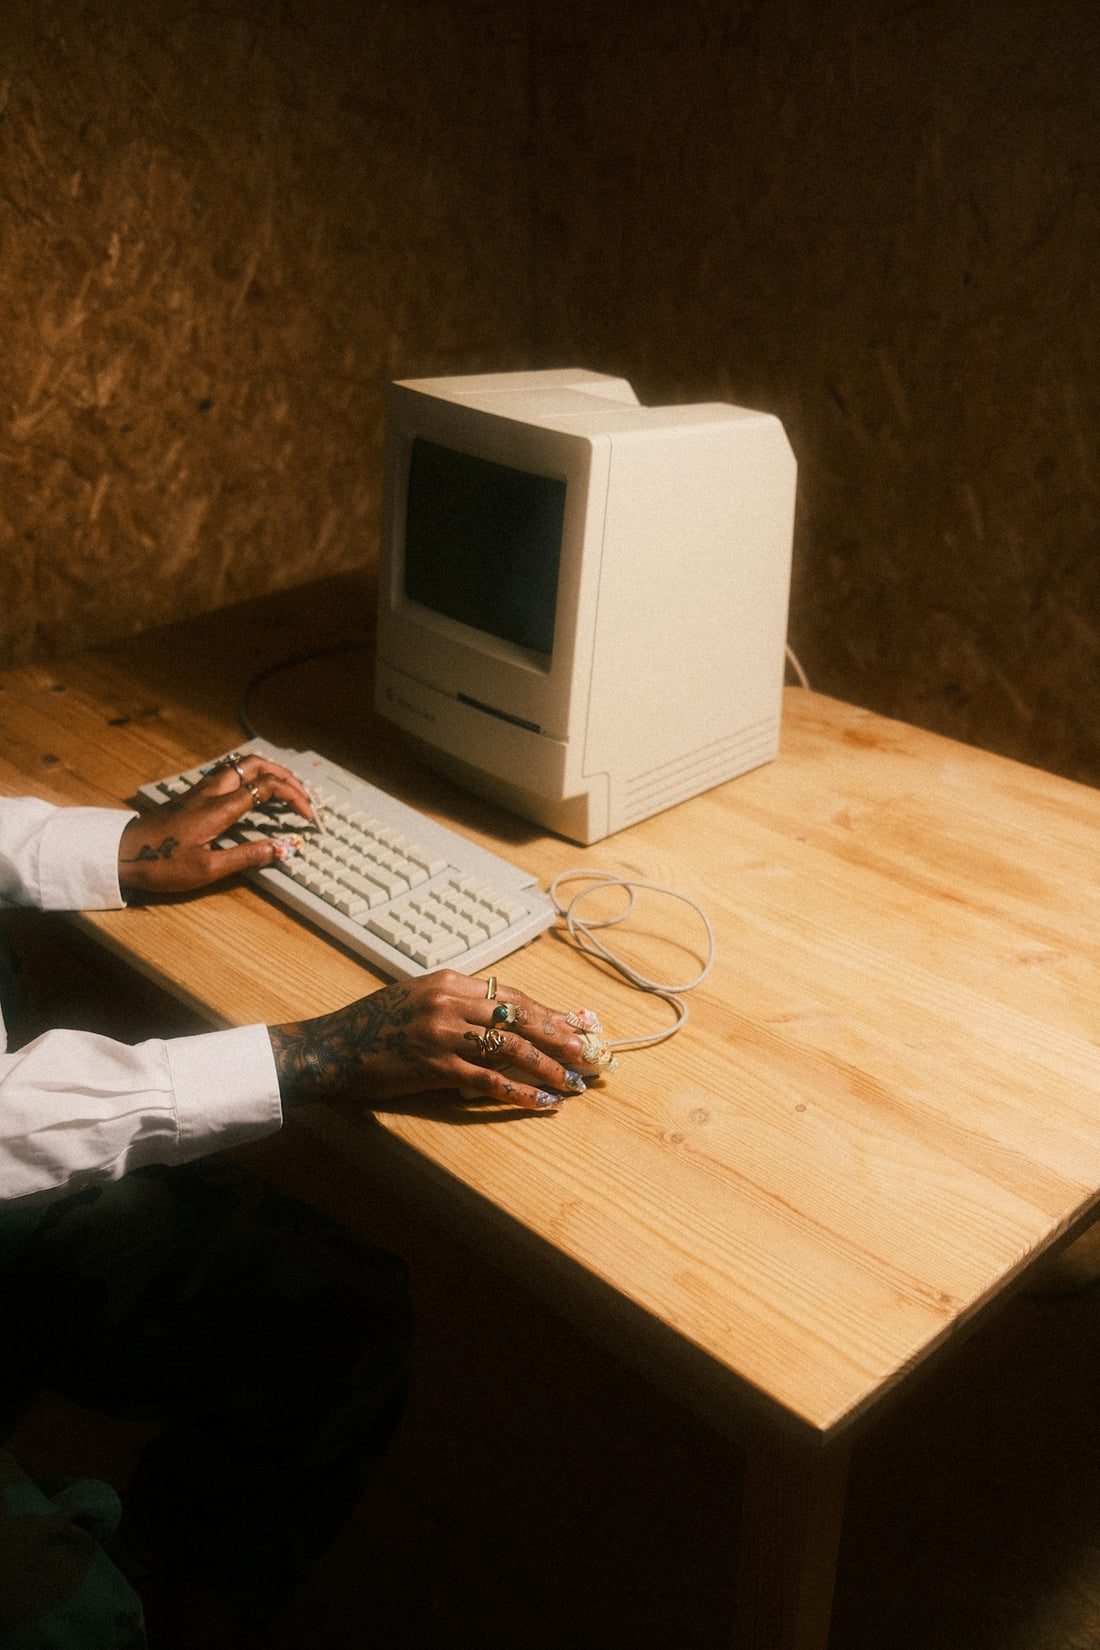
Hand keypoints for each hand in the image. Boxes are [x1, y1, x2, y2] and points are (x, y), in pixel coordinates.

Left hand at [119, 752, 316, 893]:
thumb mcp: (207, 870)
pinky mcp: (193, 795)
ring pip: (242, 764)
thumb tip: (280, 848)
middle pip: (257, 765)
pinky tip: (255, 792)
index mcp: (220, 808)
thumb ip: (247, 856)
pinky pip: (230, 773)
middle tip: (304, 795)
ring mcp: (201, 790)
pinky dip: (252, 777)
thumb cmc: (160, 863)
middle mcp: (212, 791)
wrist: (121, 853)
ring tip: (285, 789)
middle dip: (287, 776)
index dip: (295, 798)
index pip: (268, 787)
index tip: (308, 816)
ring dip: (269, 772)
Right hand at [269, 971, 601, 1113]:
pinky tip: (544, 1102)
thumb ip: (458, 1003)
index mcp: (449, 981)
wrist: (329, 1048)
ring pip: (513, 1049)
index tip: (581, 1024)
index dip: (552, 1013)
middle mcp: (450, 1002)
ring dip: (551, 1067)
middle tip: (594, 1053)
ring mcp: (443, 1033)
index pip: (515, 996)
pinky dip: (521, 1092)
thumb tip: (502, 1018)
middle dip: (563, 1038)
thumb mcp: (417, 998)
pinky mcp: (434, 1066)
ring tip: (577, 1081)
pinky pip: (489, 1081)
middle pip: (522, 1019)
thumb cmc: (371, 1026)